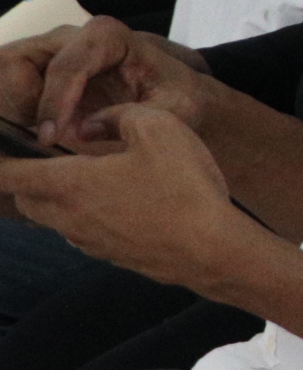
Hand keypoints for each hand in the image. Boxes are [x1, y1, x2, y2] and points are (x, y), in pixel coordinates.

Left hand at [0, 100, 251, 290]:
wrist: (214, 251)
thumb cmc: (184, 189)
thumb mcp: (159, 127)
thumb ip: (119, 114)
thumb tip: (94, 121)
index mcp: (69, 183)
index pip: (6, 175)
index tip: (3, 150)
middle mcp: (69, 216)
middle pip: (25, 199)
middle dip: (26, 179)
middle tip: (47, 160)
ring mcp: (90, 241)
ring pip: (53, 218)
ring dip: (58, 199)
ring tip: (90, 180)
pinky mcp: (113, 256)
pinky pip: (84, 233)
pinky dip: (88, 217)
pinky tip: (122, 205)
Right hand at [33, 17, 213, 147]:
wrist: (184, 96)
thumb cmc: (183, 99)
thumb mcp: (173, 111)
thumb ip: (134, 118)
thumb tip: (83, 130)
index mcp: (111, 37)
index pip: (71, 66)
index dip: (56, 102)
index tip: (51, 137)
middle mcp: (84, 37)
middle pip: (43, 70)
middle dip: (37, 108)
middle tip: (39, 145)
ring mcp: (69, 52)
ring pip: (31, 78)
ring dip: (28, 111)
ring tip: (35, 146)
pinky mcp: (62, 73)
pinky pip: (34, 91)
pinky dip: (33, 115)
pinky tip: (37, 142)